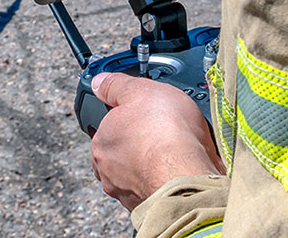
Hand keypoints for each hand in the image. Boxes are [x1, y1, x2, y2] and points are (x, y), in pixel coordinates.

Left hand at [89, 72, 224, 210]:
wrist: (187, 176)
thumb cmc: (165, 133)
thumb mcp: (141, 90)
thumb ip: (117, 86)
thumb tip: (100, 81)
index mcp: (102, 141)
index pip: (109, 127)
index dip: (129, 118)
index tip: (145, 115)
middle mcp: (108, 170)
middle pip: (124, 151)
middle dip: (141, 143)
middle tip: (163, 132)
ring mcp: (128, 192)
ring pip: (140, 172)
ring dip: (154, 164)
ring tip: (177, 152)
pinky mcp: (150, 206)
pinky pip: (157, 188)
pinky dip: (167, 180)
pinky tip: (181, 170)